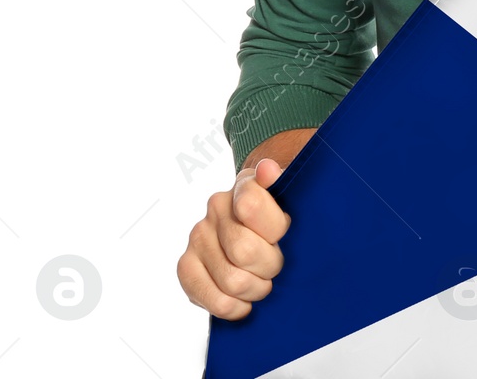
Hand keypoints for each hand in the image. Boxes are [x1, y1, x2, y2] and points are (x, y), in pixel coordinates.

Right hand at [177, 158, 290, 319]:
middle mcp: (216, 207)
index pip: (252, 205)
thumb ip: (283, 185)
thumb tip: (268, 170)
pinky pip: (213, 300)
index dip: (275, 228)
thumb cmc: (279, 216)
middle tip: (276, 265)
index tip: (283, 232)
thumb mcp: (290, 199)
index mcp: (245, 185)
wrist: (255, 227)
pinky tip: (244, 300)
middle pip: (244, 251)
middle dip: (269, 266)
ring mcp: (197, 236)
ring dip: (255, 289)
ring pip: (232, 280)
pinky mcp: (186, 266)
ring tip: (262, 282)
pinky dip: (235, 307)